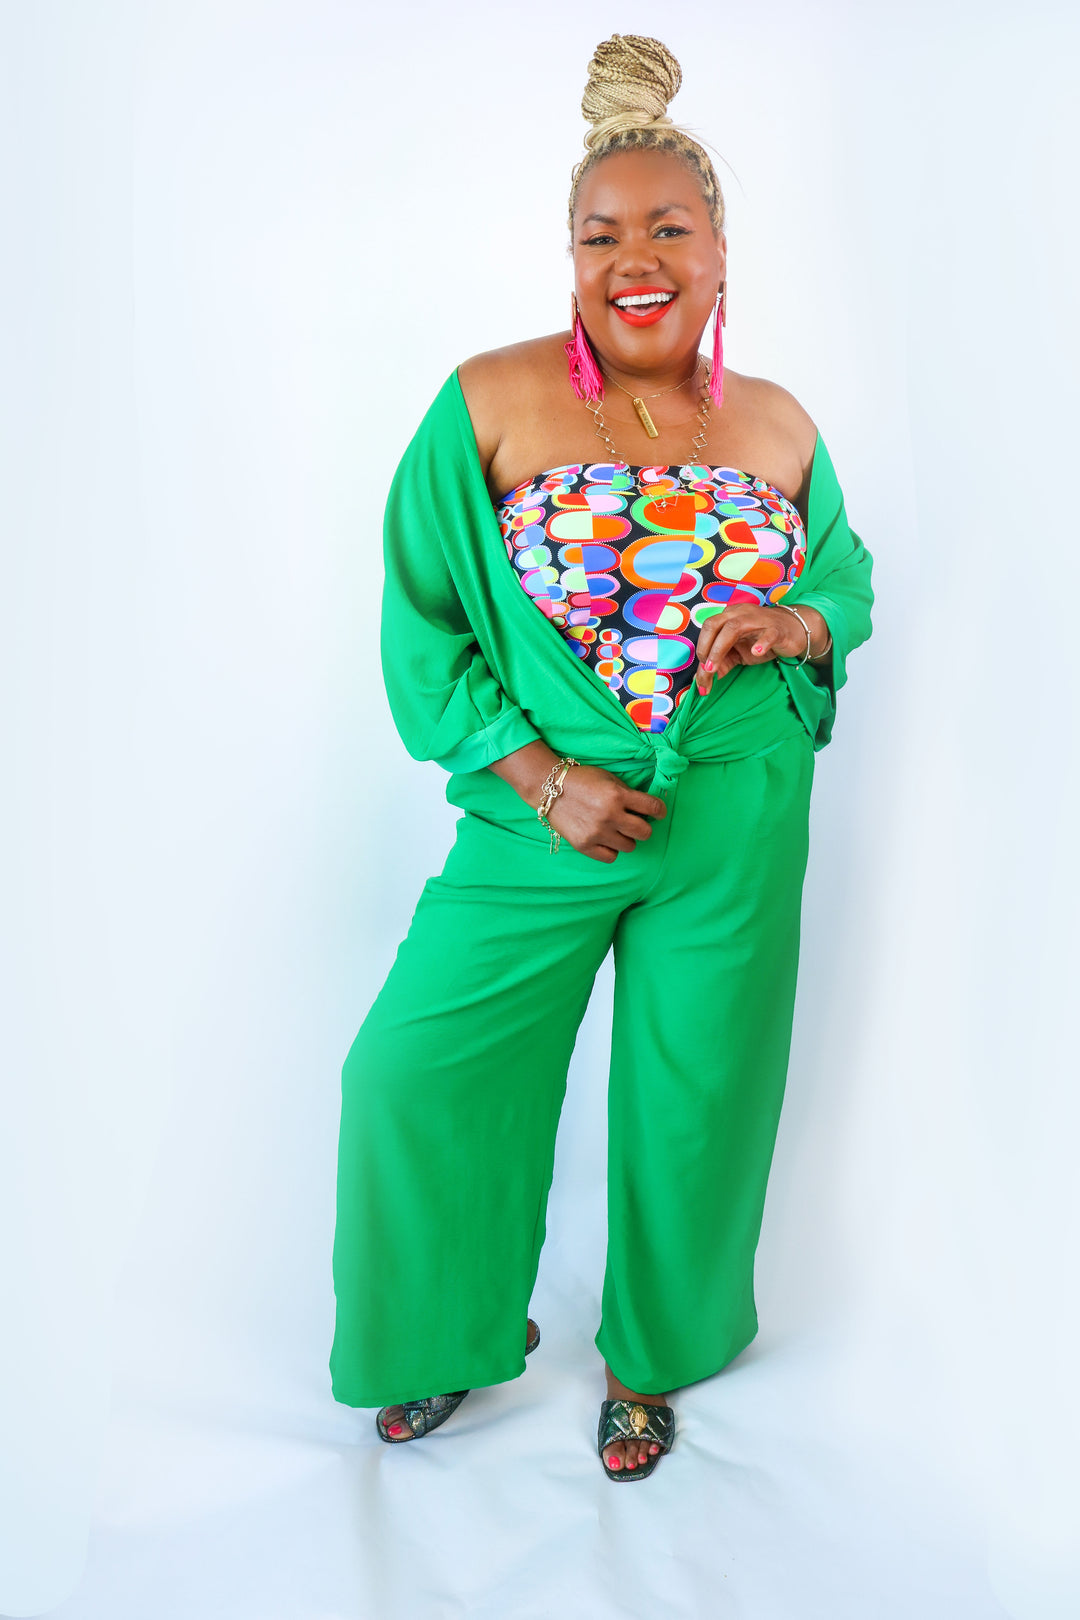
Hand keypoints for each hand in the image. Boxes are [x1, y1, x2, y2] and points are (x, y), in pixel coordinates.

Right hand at [546, 764, 665, 864]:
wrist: (549, 789)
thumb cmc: (582, 781)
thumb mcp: (608, 779)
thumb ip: (628, 794)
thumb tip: (647, 809)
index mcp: (617, 795)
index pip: (652, 807)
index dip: (660, 810)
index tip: (658, 812)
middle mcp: (609, 815)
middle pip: (645, 832)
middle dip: (643, 827)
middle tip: (635, 823)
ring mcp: (597, 832)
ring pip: (629, 846)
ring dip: (626, 839)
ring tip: (616, 830)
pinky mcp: (585, 845)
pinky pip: (611, 857)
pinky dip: (611, 849)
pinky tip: (606, 839)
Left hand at [694, 603, 828, 695]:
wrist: (793, 630)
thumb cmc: (761, 639)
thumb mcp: (737, 653)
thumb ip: (721, 663)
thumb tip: (701, 679)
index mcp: (728, 617)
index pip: (707, 629)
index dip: (701, 649)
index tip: (702, 672)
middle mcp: (739, 614)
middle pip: (715, 624)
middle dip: (706, 648)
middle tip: (707, 670)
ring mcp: (758, 620)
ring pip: (734, 627)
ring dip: (720, 648)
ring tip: (716, 668)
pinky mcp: (777, 630)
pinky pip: (768, 634)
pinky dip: (761, 643)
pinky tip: (756, 652)